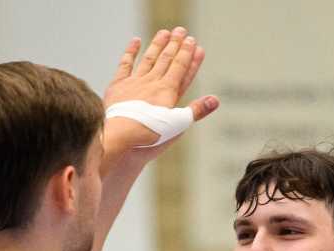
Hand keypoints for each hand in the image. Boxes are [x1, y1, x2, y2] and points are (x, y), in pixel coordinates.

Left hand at [103, 28, 219, 150]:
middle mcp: (152, 83)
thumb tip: (215, 100)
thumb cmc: (150, 136)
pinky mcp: (118, 87)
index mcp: (168, 92)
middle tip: (181, 30)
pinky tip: (136, 41)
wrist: (119, 136)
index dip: (188, 55)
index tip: (194, 42)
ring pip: (149, 59)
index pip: (181, 68)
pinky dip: (131, 52)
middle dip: (175, 45)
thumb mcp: (178, 126)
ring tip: (165, 32)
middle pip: (166, 60)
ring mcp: (135, 83)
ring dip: (157, 45)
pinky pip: (125, 65)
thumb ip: (196, 110)